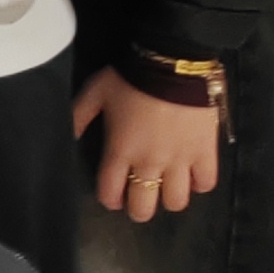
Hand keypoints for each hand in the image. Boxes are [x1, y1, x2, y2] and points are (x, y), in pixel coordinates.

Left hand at [74, 69, 222, 222]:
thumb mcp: (94, 94)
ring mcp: (180, 159)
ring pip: (176, 201)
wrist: (173, 63)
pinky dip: (198, 183)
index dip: (110, 199)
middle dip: (138, 208)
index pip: (110, 193)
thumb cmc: (131, 78)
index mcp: (120, 150)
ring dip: (169, 198)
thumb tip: (67, 137)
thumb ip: (78, 117)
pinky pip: (206, 183)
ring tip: (166, 187)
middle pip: (144, 207)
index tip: (113, 196)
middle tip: (139, 199)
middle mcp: (149, 162)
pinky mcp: (205, 152)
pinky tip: (191, 174)